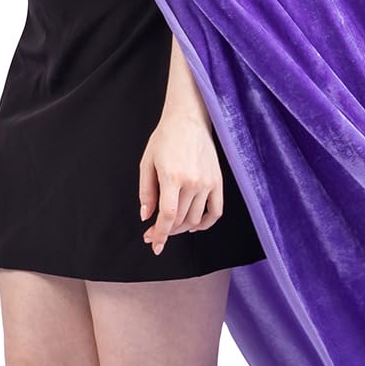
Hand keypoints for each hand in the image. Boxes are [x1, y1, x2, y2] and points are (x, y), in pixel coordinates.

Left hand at [139, 107, 223, 254]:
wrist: (189, 120)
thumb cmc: (165, 138)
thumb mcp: (147, 162)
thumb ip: (146, 191)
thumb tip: (146, 216)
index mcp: (172, 177)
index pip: (168, 215)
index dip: (160, 234)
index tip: (154, 245)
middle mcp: (193, 182)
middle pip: (180, 220)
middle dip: (166, 232)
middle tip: (153, 234)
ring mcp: (208, 183)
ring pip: (196, 219)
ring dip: (182, 228)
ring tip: (171, 226)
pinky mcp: (218, 181)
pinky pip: (216, 211)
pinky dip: (206, 223)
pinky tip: (195, 226)